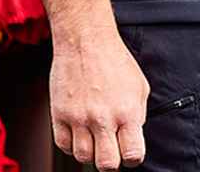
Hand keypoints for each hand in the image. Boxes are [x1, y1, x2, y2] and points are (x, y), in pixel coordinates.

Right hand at [50, 31, 150, 169]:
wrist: (85, 39)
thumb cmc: (113, 59)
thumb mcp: (139, 86)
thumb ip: (138, 115)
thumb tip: (133, 138)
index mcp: (127, 111)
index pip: (132, 156)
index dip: (132, 156)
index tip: (128, 150)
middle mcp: (102, 118)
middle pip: (106, 165)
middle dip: (110, 160)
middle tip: (110, 147)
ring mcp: (79, 118)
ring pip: (83, 158)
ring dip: (90, 151)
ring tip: (94, 134)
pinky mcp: (59, 115)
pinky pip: (64, 146)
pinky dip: (72, 143)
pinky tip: (80, 129)